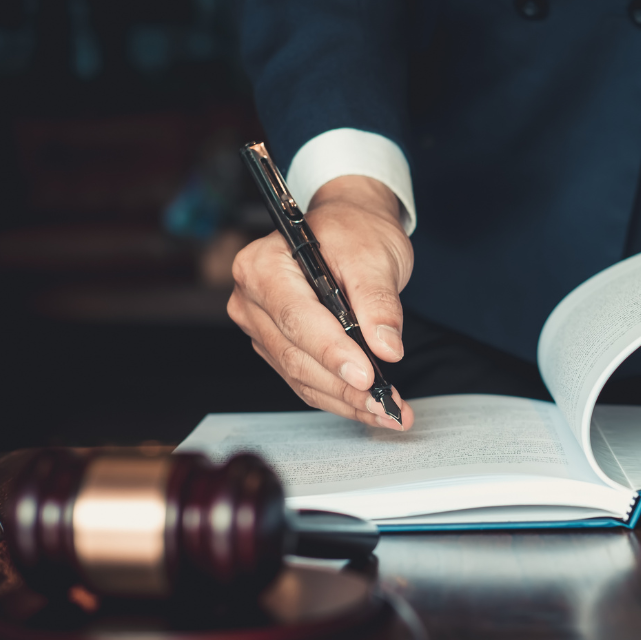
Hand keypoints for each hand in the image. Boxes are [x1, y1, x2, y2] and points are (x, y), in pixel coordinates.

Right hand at [228, 175, 415, 429]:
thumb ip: (378, 302)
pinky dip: (339, 397)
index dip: (331, 352)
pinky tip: (370, 407)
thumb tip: (386, 348)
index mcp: (264, 266)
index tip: (366, 376)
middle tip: (387, 404)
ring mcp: (261, 326)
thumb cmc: (354, 232)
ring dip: (345, 400)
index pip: (296, 318)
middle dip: (345, 386)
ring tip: (388, 412)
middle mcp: (252, 299)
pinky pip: (306, 381)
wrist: (349, 227)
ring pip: (301, 376)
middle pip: (296, 355)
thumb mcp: (373, 256)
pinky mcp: (278, 347)